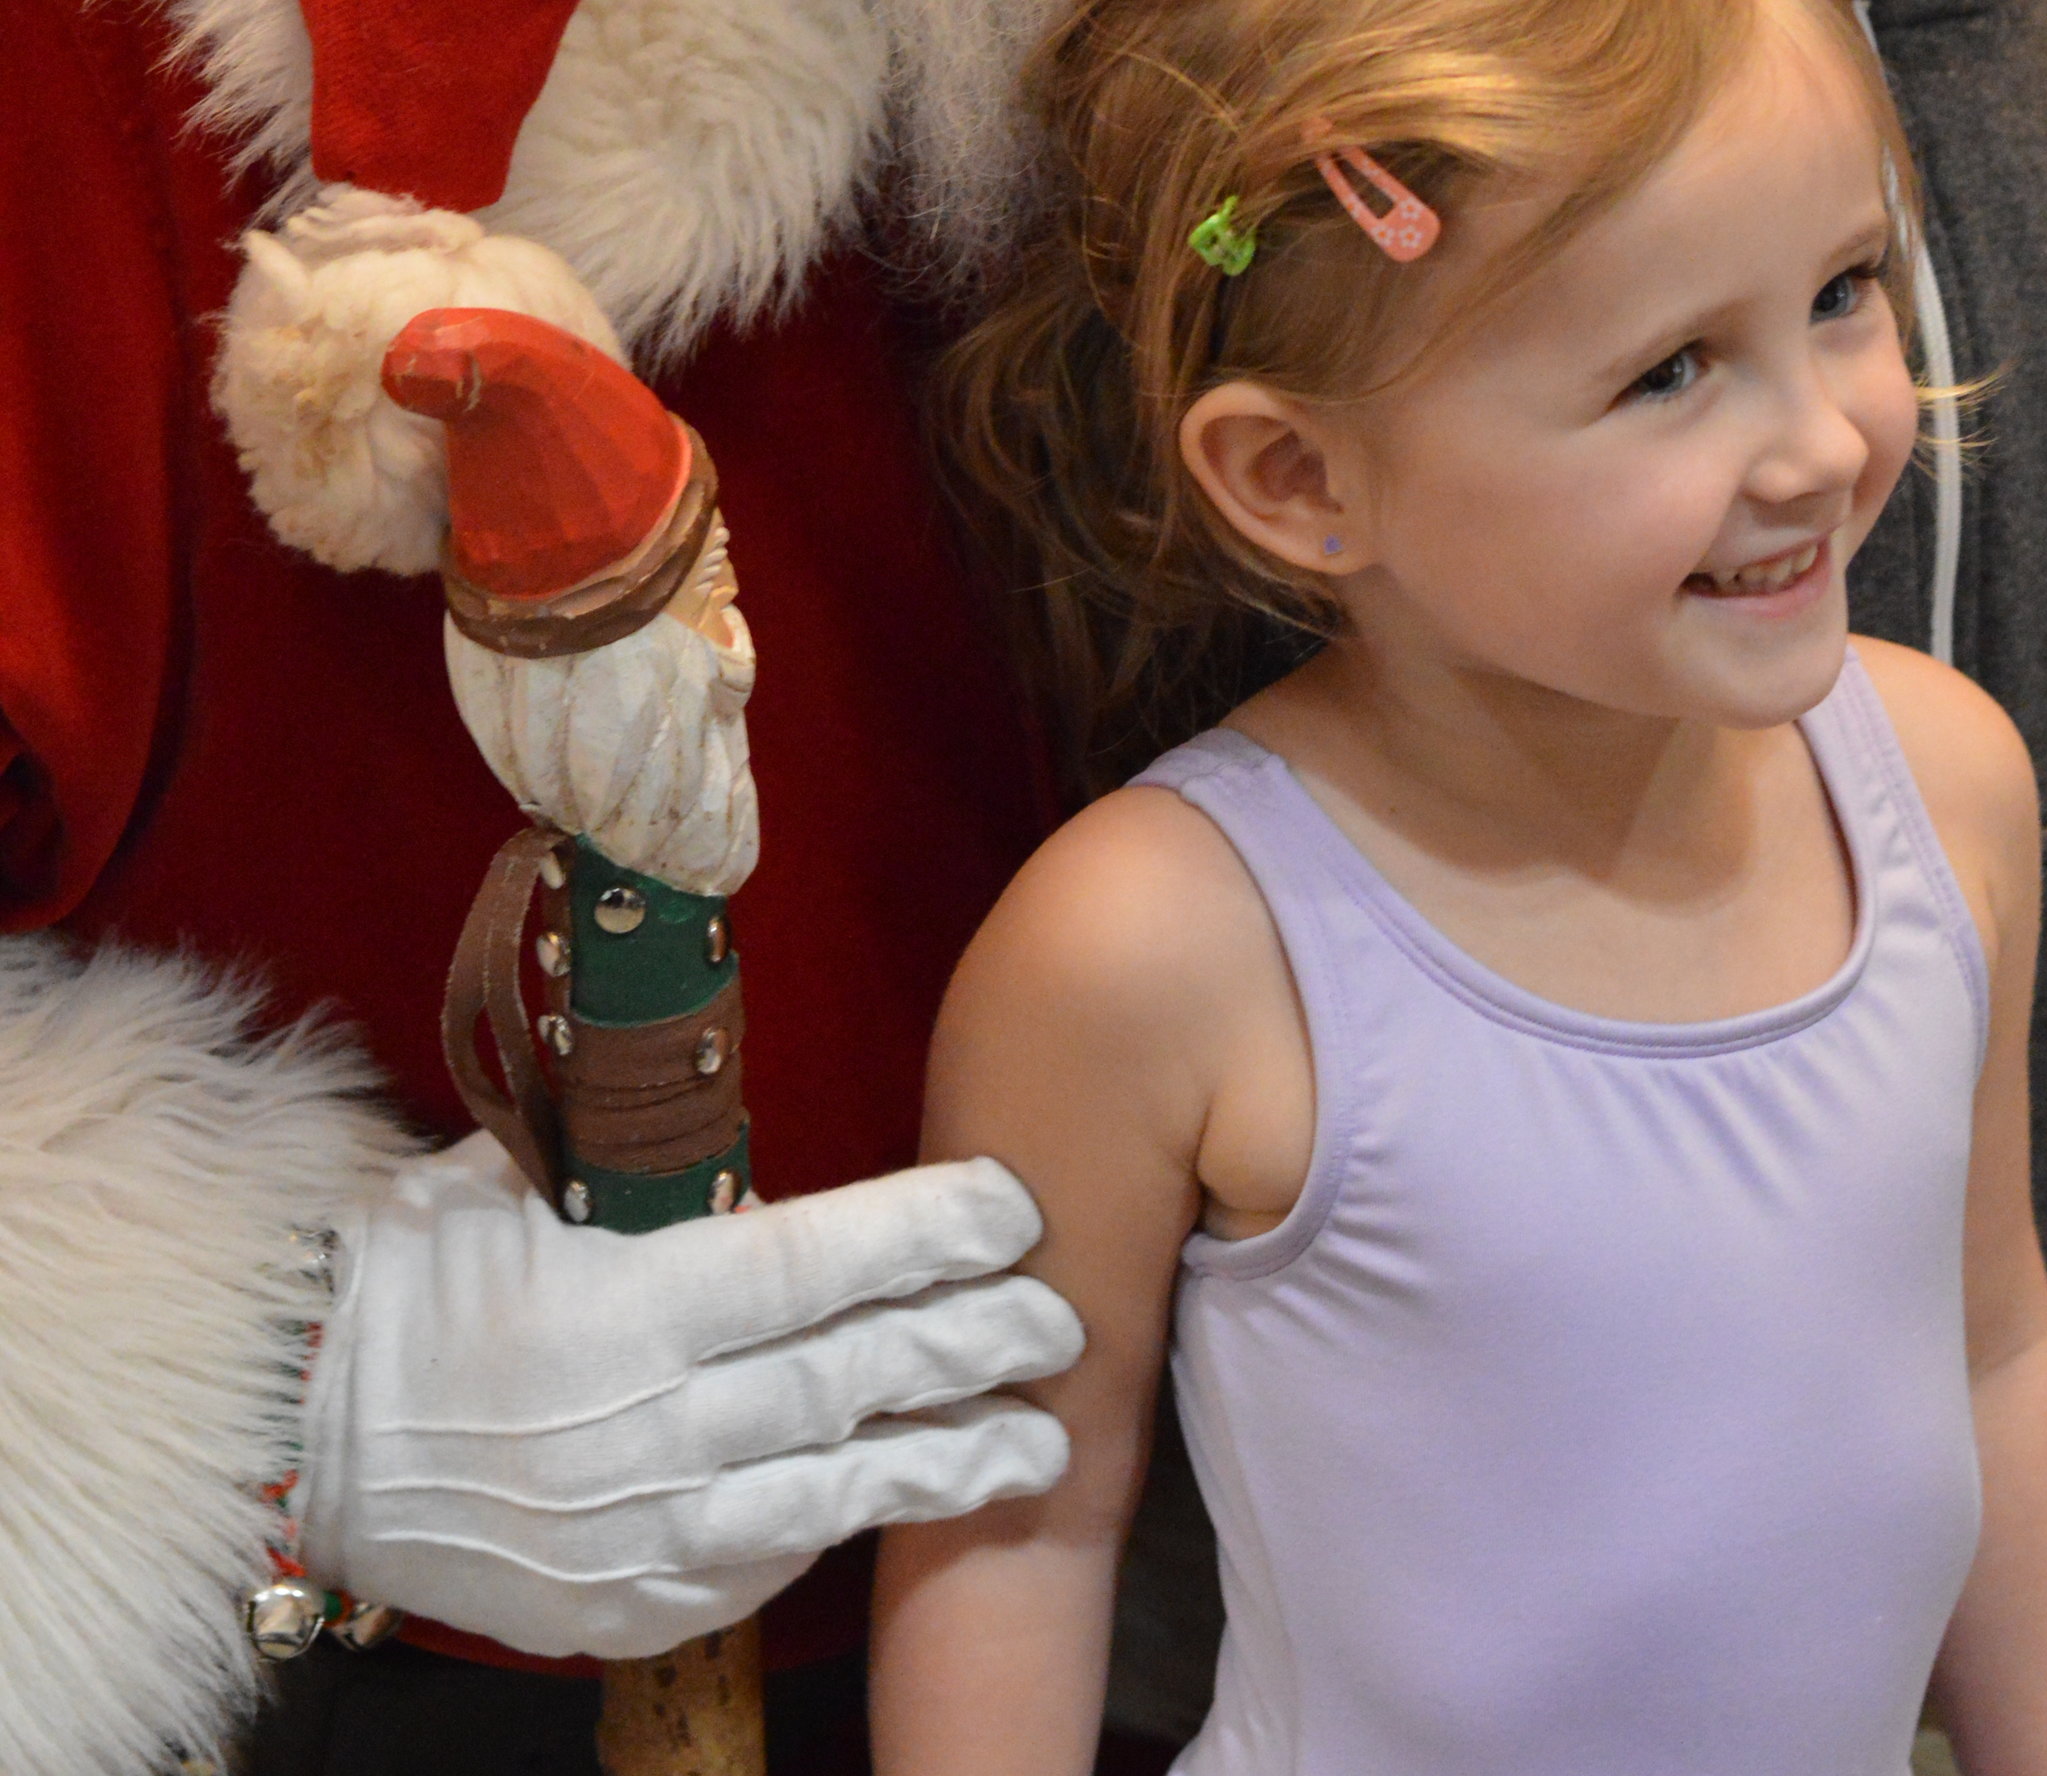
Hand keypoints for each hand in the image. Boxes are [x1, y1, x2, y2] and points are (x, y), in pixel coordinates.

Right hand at [299, 1133, 1082, 1657]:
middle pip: (851, 1377)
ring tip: (1040, 1437)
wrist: (298, 1439)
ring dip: (948, 1460)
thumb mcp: (513, 1187)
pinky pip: (761, 1562)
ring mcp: (645, 1532)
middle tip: (1062, 1318)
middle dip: (970, 1345)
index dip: (928, 1233)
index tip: (1012, 1206)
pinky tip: (902, 1492)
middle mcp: (651, 1425)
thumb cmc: (410, 1284)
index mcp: (628, 1304)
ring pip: (833, 1488)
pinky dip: (836, 1522)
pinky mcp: (631, 1608)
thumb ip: (631, 1173)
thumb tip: (723, 1126)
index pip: (818, 1263)